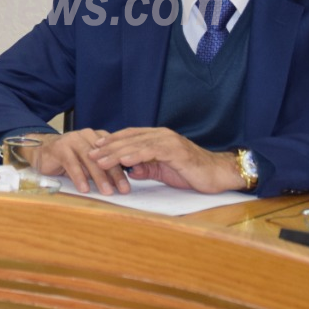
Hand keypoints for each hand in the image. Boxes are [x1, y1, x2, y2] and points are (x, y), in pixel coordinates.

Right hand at [35, 129, 129, 194]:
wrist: (41, 150)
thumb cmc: (68, 158)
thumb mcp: (88, 162)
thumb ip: (102, 168)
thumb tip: (121, 184)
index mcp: (97, 137)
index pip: (114, 151)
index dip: (124, 166)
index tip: (131, 182)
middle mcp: (86, 135)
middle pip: (104, 156)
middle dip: (115, 174)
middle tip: (123, 189)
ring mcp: (73, 140)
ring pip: (89, 160)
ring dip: (99, 177)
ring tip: (107, 191)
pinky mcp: (60, 148)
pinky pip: (72, 164)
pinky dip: (79, 177)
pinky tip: (84, 189)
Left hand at [88, 127, 243, 192]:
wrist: (217, 174)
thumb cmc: (191, 172)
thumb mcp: (163, 170)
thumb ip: (147, 168)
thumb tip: (129, 171)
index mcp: (158, 137)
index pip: (129, 136)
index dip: (111, 141)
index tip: (94, 148)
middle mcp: (161, 135)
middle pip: (128, 138)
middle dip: (108, 146)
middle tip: (90, 153)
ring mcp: (168, 141)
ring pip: (135, 144)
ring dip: (116, 152)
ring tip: (100, 159)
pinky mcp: (175, 151)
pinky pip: (150, 151)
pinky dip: (135, 155)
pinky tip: (123, 161)